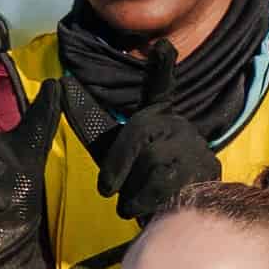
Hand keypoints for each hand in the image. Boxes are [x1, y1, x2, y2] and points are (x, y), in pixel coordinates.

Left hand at [59, 38, 224, 226]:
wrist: (173, 221)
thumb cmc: (138, 183)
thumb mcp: (110, 150)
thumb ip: (90, 118)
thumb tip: (62, 86)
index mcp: (157, 117)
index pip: (158, 89)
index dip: (161, 69)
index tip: (163, 47)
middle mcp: (179, 125)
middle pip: (139, 132)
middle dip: (117, 165)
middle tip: (107, 190)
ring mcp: (196, 147)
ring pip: (152, 160)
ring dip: (132, 190)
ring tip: (134, 202)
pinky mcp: (206, 171)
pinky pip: (164, 182)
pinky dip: (144, 201)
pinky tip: (147, 209)